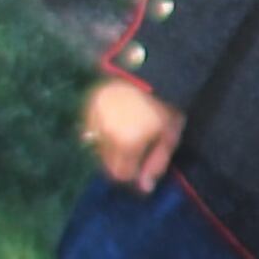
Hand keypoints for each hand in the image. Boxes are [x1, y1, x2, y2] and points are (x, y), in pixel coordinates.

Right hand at [83, 74, 185, 191]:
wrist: (155, 70)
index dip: (132, 174)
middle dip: (121, 162)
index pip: (120, 175)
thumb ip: (156, 164)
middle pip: (107, 163)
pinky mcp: (89, 106)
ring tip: (127, 134)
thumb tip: (144, 189)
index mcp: (127, 144)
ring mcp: (95, 119)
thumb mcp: (168, 137)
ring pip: (97, 148)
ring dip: (110, 148)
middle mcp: (106, 134)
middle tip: (136, 150)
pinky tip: (114, 124)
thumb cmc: (166, 106)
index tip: (142, 166)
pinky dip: (100, 132)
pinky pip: (90, 130)